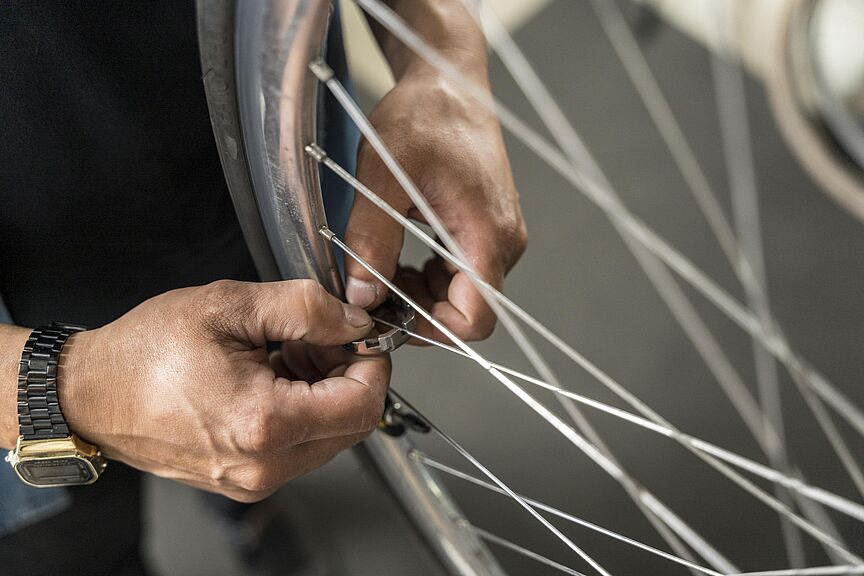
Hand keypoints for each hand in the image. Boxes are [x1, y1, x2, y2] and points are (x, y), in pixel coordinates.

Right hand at [59, 279, 388, 501]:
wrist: (91, 393)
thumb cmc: (145, 351)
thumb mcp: (230, 306)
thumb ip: (305, 308)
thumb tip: (355, 321)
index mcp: (263, 423)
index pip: (363, 404)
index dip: (373, 363)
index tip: (360, 336)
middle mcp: (263, 466)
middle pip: (351, 425)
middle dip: (347, 375)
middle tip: (317, 338)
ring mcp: (253, 482)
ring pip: (328, 438)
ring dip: (324, 393)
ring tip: (285, 354)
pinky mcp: (244, 482)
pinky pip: (299, 449)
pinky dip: (301, 411)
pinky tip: (271, 378)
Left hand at [344, 72, 526, 342]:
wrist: (447, 80)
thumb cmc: (426, 115)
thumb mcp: (383, 175)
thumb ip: (372, 239)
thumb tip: (362, 294)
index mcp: (486, 234)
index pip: (475, 318)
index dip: (431, 329)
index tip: (390, 318)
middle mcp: (502, 241)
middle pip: (468, 310)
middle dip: (419, 312)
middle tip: (374, 294)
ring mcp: (497, 235)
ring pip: (463, 294)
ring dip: (421, 295)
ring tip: (382, 272)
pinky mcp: (486, 227)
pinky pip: (461, 272)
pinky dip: (429, 277)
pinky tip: (400, 259)